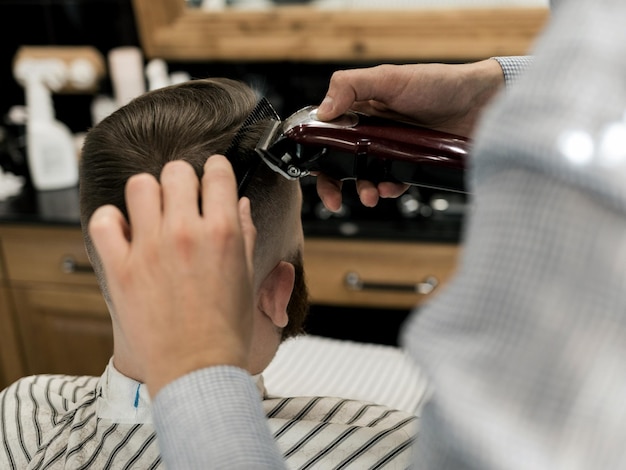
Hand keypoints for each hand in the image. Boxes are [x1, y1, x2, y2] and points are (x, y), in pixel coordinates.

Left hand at [88, 156, 256, 395]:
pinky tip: (125, 231)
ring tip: (153, 212)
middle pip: (176, 172)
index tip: (212, 177)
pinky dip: (111, 220)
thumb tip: (238, 203)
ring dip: (149, 194)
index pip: (217, 173)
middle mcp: (186, 233)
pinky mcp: (121, 268)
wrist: (197, 369)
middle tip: (183, 197)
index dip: (216, 170)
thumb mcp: (247, 277)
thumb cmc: (225, 329)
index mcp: (222, 233)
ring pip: (140, 186)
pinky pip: (103, 222)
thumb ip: (244, 233)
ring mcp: (150, 249)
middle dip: (183, 179)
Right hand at [315, 59, 503, 210]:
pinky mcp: (412, 164)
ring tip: (370, 196)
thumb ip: (351, 86)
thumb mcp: (390, 77)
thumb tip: (323, 111)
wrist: (482, 102)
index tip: (312, 168)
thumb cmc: (438, 83)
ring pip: (366, 176)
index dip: (316, 153)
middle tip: (334, 199)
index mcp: (360, 109)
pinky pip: (394, 183)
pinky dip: (389, 190)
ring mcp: (392, 149)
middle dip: (334, 183)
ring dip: (363, 189)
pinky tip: (390, 189)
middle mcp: (373, 131)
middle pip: (341, 162)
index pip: (327, 134)